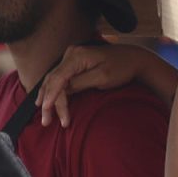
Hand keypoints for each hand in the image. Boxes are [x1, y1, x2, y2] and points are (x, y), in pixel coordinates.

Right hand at [36, 43, 177, 127]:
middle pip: (53, 80)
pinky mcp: (74, 64)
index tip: (47, 110)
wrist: (133, 58)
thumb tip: (63, 91)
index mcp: (77, 56)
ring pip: (53, 80)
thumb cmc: (121, 68)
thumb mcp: (102, 77)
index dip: (51, 96)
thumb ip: (80, 83)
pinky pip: (59, 79)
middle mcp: (70, 54)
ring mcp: (71, 58)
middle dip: (48, 101)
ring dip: (48, 98)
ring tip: (45, 116)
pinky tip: (47, 102)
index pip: (58, 78)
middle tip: (46, 121)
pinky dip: (53, 92)